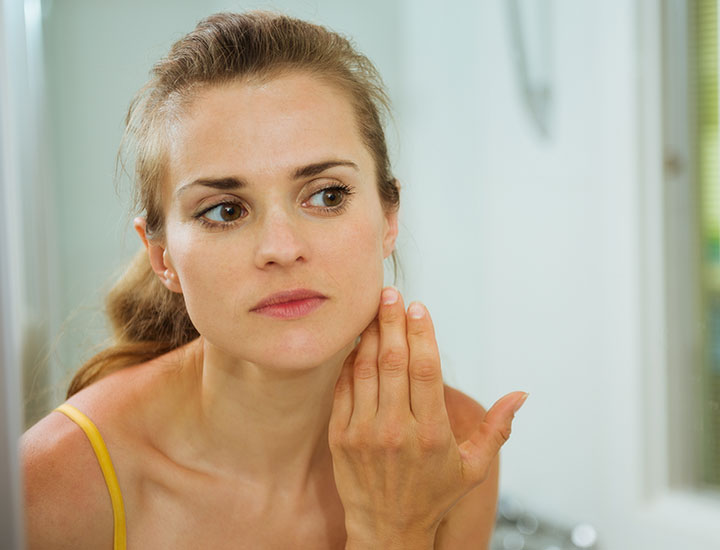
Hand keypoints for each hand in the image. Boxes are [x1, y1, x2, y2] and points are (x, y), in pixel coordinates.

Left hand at [328, 287, 526, 549]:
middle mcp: (397, 430)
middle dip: (392, 321)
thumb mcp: (473, 468)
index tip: (419, 307)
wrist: (386, 530)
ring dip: (371, 335)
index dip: (422, 333)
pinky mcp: (340, 437)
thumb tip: (521, 394)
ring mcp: (364, 433)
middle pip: (393, 361)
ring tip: (375, 309)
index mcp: (432, 433)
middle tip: (390, 293)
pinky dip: (351, 361)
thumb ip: (496, 428)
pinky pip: (344, 388)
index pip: (426, 369)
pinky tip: (359, 343)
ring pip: (366, 369)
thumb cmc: (433, 496)